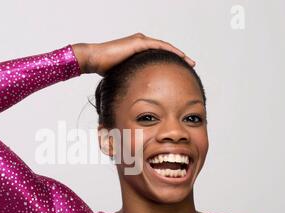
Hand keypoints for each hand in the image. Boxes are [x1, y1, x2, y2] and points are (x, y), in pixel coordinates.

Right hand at [71, 33, 195, 75]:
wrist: (94, 59)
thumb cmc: (104, 70)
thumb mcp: (123, 78)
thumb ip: (132, 83)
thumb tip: (135, 99)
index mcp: (138, 52)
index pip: (159, 57)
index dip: (171, 64)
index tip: (180, 72)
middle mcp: (141, 44)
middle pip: (165, 51)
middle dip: (179, 59)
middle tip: (191, 66)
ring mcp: (140, 41)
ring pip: (165, 48)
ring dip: (179, 55)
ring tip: (190, 62)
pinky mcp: (139, 42)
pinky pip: (160, 46)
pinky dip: (171, 51)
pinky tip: (181, 57)